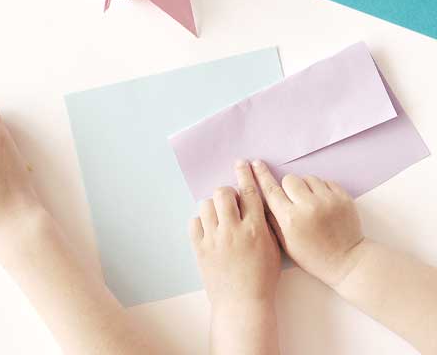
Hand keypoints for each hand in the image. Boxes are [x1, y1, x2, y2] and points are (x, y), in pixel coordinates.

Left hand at [190, 160, 281, 309]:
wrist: (242, 303)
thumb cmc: (262, 278)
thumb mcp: (273, 249)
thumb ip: (264, 224)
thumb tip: (255, 203)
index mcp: (255, 229)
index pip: (249, 192)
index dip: (245, 174)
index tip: (242, 163)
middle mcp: (233, 230)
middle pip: (223, 193)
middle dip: (227, 193)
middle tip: (230, 202)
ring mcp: (214, 238)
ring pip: (206, 205)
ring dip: (213, 207)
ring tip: (220, 218)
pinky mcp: (199, 247)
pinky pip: (194, 222)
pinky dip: (201, 223)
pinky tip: (210, 231)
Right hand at [252, 160, 364, 286]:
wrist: (347, 261)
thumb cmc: (312, 255)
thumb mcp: (285, 242)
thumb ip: (271, 218)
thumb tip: (260, 198)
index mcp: (290, 218)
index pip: (271, 189)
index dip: (261, 174)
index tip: (255, 163)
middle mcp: (309, 206)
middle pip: (289, 179)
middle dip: (288, 187)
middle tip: (293, 201)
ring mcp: (328, 200)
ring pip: (308, 178)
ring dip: (306, 187)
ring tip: (310, 202)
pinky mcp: (343, 197)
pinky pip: (325, 181)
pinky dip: (321, 189)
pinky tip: (322, 203)